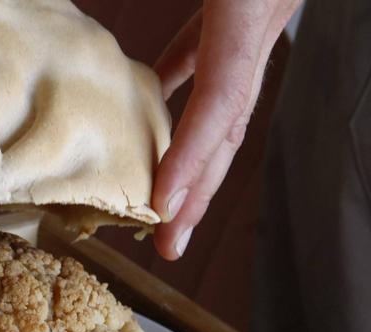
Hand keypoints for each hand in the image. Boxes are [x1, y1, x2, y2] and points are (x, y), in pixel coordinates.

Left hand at [151, 0, 301, 260]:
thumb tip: (136, 14)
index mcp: (250, 10)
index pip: (222, 99)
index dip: (192, 156)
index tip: (164, 208)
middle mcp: (259, 22)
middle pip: (228, 124)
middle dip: (199, 189)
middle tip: (169, 244)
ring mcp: (254, 16)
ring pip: (223, 101)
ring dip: (194, 154)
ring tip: (167, 205)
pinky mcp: (238, 2)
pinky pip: (206, 55)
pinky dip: (180, 88)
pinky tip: (155, 110)